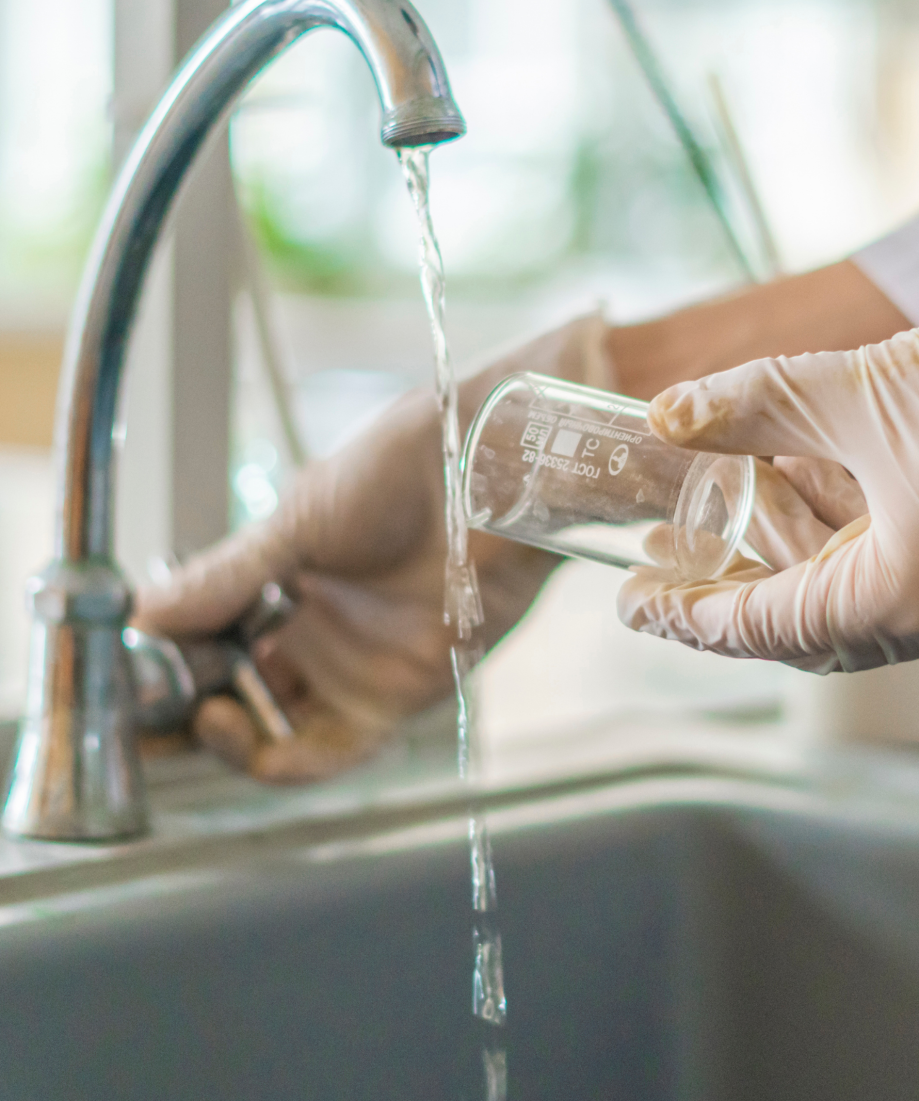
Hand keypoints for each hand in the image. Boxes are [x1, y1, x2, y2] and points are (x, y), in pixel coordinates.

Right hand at [135, 315, 612, 781]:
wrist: (490, 468)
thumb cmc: (405, 468)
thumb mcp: (299, 520)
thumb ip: (226, 576)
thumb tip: (142, 615)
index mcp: (284, 583)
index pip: (207, 646)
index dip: (163, 671)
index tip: (120, 679)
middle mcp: (316, 632)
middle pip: (234, 699)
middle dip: (182, 716)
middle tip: (140, 716)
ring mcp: (355, 666)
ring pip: (274, 734)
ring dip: (223, 740)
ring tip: (190, 715)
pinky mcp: (401, 692)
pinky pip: (331, 751)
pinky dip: (280, 759)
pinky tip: (237, 732)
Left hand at [619, 176, 918, 672]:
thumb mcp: (863, 391)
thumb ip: (754, 408)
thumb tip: (670, 413)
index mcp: (905, 602)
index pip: (764, 625)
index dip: (687, 613)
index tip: (632, 603)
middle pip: (807, 621)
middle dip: (733, 586)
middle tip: (665, 561)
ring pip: (857, 591)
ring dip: (792, 549)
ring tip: (730, 502)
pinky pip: (904, 567)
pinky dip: (848, 533)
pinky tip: (809, 481)